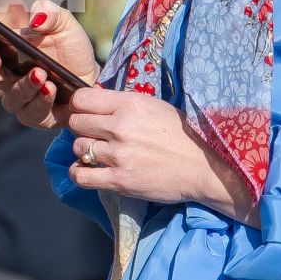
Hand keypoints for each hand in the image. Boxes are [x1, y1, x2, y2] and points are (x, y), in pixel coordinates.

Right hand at [0, 0, 98, 129]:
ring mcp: (21, 99)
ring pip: (11, 98)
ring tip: (39, 73)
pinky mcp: (39, 117)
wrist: (92, 73)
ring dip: (23, 86)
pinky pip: (33, 114)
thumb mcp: (64, 24)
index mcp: (4, 53)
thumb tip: (36, 19)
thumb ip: (50, 14)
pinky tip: (50, 88)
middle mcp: (7, 78)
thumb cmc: (70, 47)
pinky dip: (41, 101)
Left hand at [63, 86, 257, 225]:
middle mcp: (120, 127)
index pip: (81, 99)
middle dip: (82, 128)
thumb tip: (93, 100)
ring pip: (77, 148)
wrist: (204, 167)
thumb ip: (122, 104)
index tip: (85, 112)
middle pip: (76, 123)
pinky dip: (79, 173)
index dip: (79, 106)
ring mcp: (118, 155)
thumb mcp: (153, 106)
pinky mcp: (119, 180)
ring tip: (99, 153)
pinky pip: (80, 176)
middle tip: (94, 134)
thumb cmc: (182, 134)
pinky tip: (89, 170)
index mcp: (130, 104)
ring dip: (84, 150)